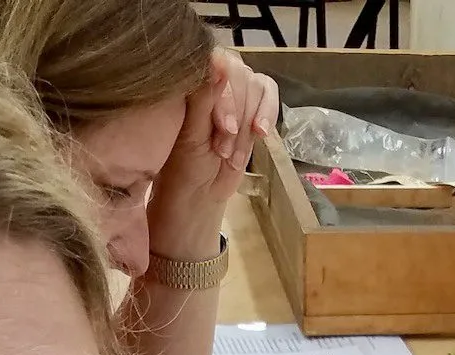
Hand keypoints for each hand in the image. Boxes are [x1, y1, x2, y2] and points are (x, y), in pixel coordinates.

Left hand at [148, 51, 277, 254]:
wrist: (200, 192)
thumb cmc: (185, 164)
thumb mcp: (191, 133)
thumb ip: (204, 97)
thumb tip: (219, 63)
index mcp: (192, 78)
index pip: (218, 63)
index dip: (227, 95)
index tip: (225, 128)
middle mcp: (214, 77)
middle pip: (240, 76)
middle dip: (237, 116)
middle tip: (223, 150)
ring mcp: (235, 90)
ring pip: (256, 88)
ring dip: (248, 125)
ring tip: (232, 154)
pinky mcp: (253, 106)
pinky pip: (269, 96)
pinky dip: (268, 114)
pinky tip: (261, 134)